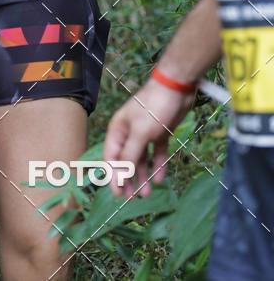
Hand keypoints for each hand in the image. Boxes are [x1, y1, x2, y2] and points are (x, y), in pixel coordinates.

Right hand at [103, 77, 194, 198]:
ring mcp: (145, 133)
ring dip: (143, 175)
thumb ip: (129, 154)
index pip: (111, 157)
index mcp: (118, 130)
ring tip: (147, 194)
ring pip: (141, 158)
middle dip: (128, 179)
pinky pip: (156, 153)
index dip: (113, 176)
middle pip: (126, 160)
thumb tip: (119, 176)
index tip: (118, 194)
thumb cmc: (153, 108)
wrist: (176, 88)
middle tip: (133, 198)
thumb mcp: (140, 133)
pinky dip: (157, 165)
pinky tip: (160, 178)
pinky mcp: (160, 133)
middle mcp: (129, 132)